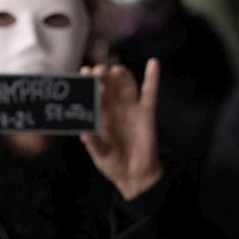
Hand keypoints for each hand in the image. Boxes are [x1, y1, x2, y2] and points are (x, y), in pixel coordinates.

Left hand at [82, 60, 163, 201]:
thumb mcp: (101, 154)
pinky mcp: (146, 112)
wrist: (135, 175)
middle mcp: (113, 107)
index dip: (88, 83)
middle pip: (108, 84)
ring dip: (121, 75)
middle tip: (98, 72)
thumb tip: (84, 133)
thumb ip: (94, 143)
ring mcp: (130, 108)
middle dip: (102, 75)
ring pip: (126, 85)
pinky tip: (153, 63)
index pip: (92, 94)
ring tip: (115, 71)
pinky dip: (152, 78)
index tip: (84, 74)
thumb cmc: (114, 163)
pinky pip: (150, 93)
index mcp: (98, 114)